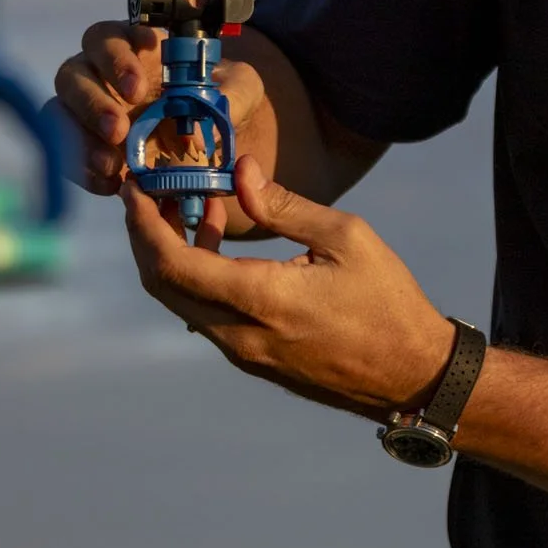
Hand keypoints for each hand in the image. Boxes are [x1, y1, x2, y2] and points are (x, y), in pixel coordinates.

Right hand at [47, 20, 270, 196]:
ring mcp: (86, 114)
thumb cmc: (219, 101)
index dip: (116, 53)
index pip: (108, 38)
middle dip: (94, 100)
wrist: (211, 145)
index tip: (139, 81)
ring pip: (59, 113)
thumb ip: (235, 91)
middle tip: (121, 129)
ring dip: (81, 138)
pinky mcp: (83, 150)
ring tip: (113, 163)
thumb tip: (217, 108)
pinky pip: (66, 156)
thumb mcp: (240, 89)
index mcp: (132, 50)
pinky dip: (84, 170)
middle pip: (73, 74)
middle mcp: (99, 76)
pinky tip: (112, 183)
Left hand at [121, 155, 454, 421]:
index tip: (134, 189)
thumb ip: (285, 206)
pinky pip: (205, 315)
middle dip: (145, 236)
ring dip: (170, 254)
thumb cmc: (388, 302)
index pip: (173, 264)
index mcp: (262, 300)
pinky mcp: (254, 361)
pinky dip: (195, 276)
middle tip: (148, 193)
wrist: (414, 376)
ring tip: (185, 204)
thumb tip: (240, 170)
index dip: (143, 225)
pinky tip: (216, 241)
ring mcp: (245, 354)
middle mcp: (241, 335)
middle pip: (163, 285)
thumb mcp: (347, 238)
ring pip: (181, 301)